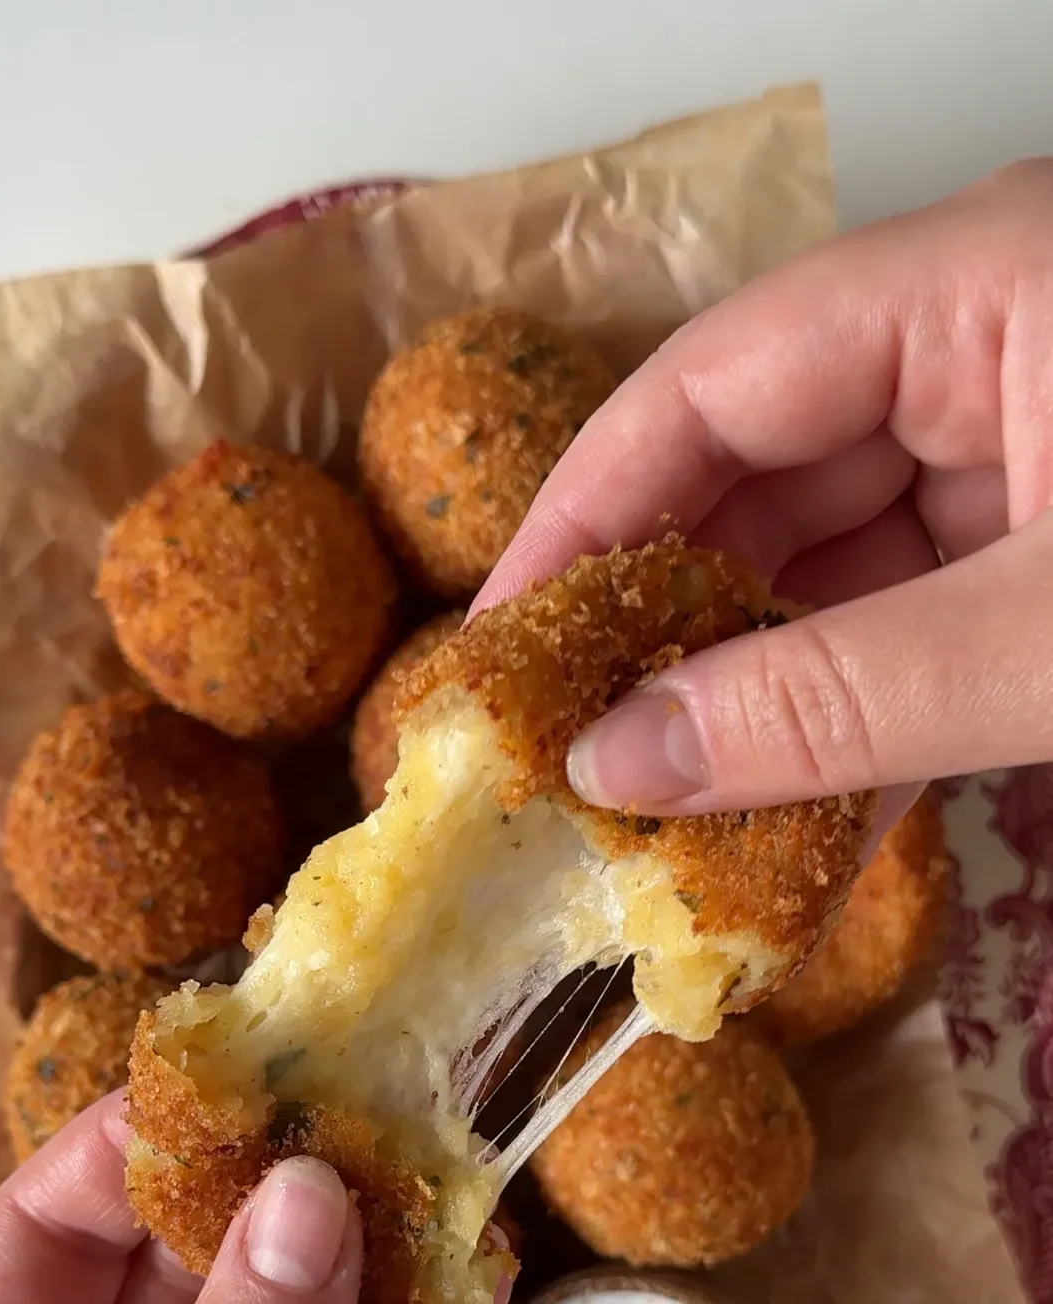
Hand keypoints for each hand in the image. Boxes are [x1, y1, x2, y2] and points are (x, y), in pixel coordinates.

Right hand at [476, 161, 1052, 819]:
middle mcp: (982, 343)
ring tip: (660, 817)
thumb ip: (839, 704)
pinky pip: (915, 618)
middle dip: (664, 630)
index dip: (584, 519)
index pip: (711, 385)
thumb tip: (621, 763)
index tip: (497, 648)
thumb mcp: (1046, 643)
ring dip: (756, 699)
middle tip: (569, 759)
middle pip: (759, 476)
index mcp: (977, 287)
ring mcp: (1028, 443)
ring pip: (835, 564)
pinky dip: (860, 719)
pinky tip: (793, 824)